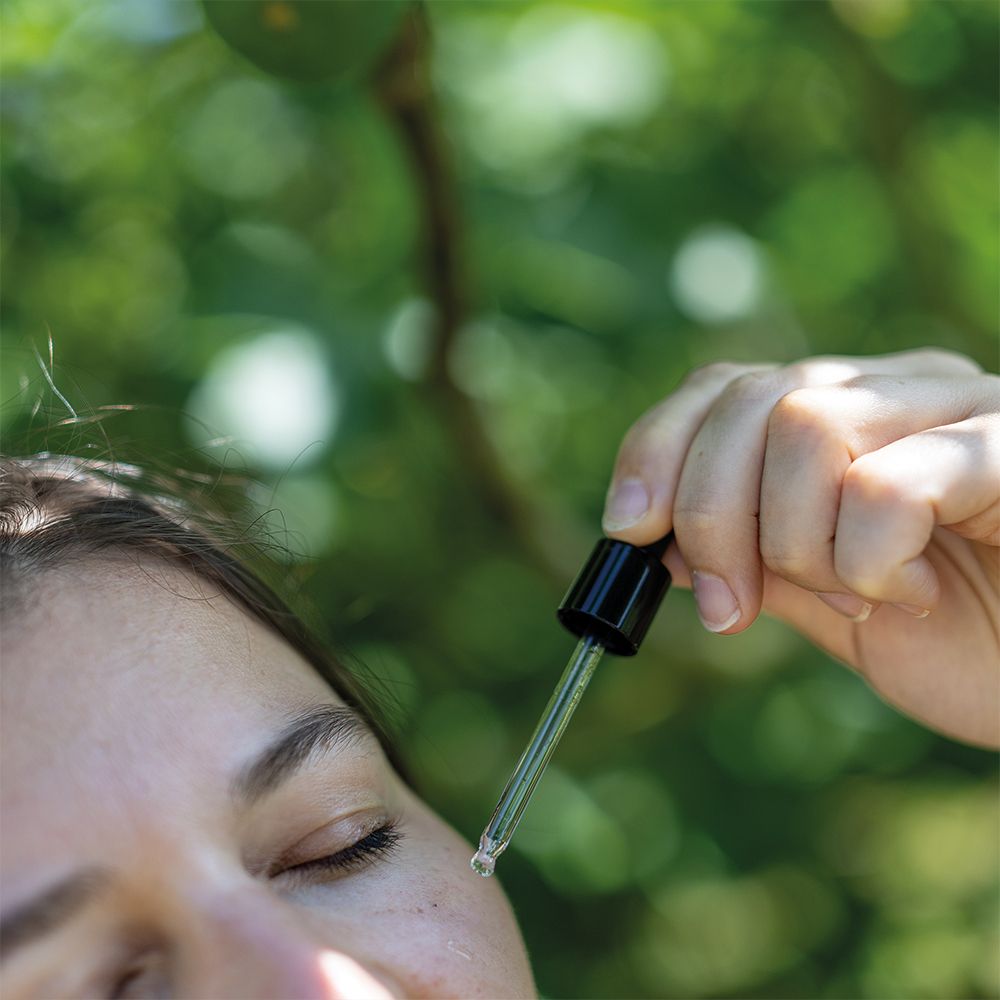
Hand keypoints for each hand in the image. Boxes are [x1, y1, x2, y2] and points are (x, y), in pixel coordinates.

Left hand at [603, 349, 999, 747]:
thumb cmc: (970, 644)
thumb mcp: (830, 608)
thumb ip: (755, 560)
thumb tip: (652, 536)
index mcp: (842, 417)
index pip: (720, 387)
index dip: (657, 449)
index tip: (628, 527)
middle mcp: (895, 392)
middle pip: (750, 400)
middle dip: (709, 516)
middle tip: (728, 607)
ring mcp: (959, 411)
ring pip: (805, 424)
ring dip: (793, 541)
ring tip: (852, 596)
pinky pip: (893, 481)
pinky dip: (867, 553)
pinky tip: (908, 588)